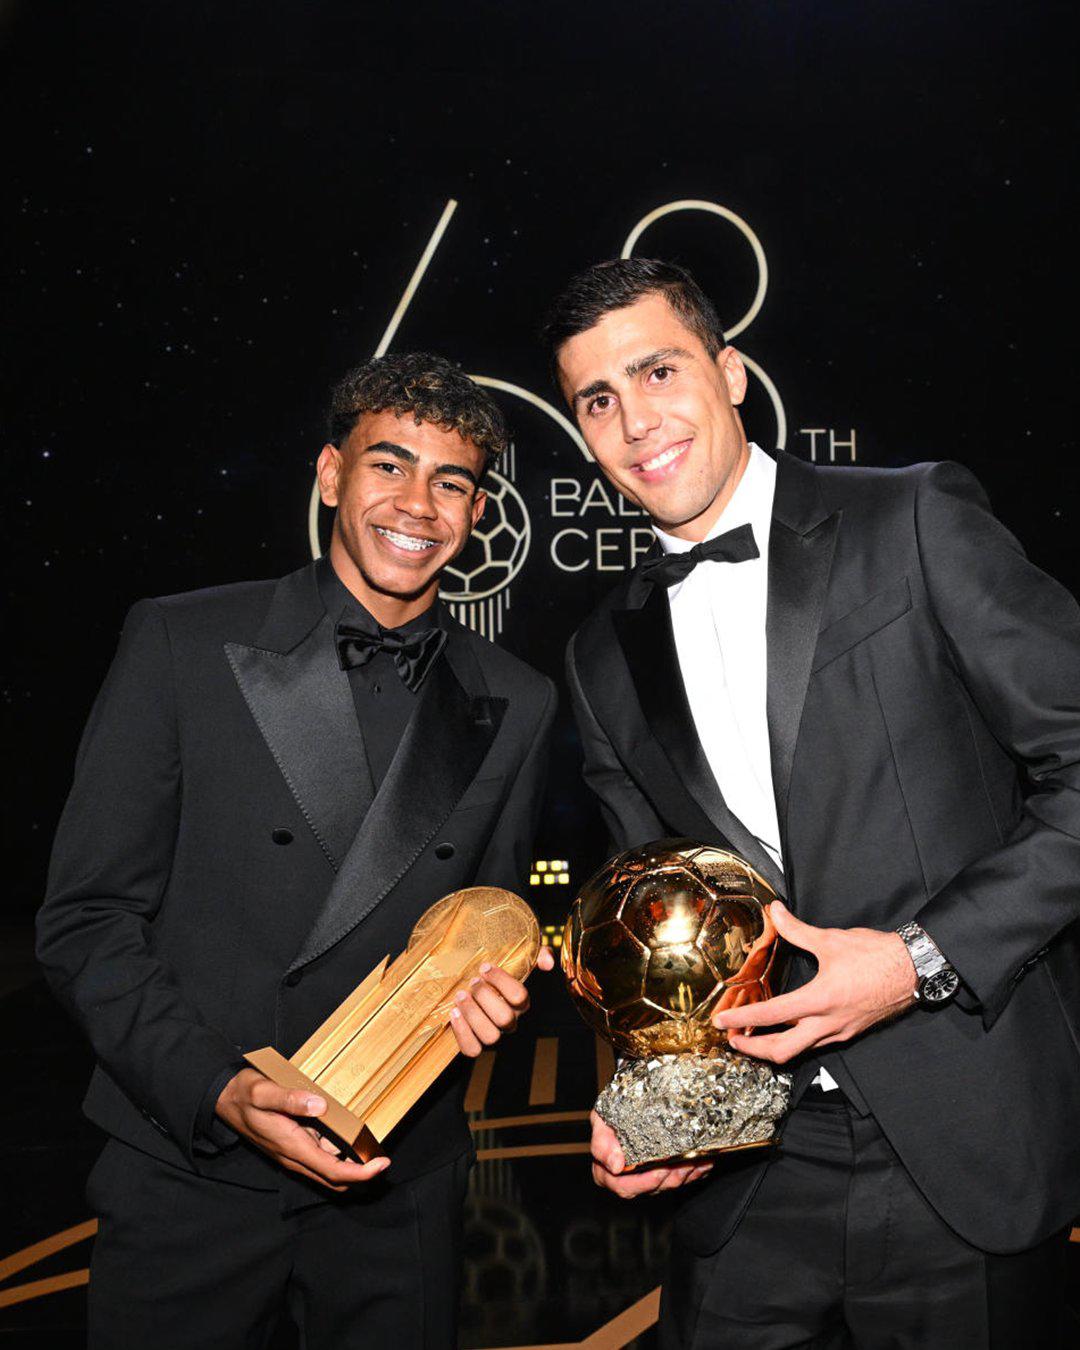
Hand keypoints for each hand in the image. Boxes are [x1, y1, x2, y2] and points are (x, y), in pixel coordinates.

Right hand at [216, 1068, 389, 1190]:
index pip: (332, 1171)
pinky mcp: (292, 1146)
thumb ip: (290, 1099)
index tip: (382, 1165)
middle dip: (361, 1174)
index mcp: (291, 1146)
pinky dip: (337, 1153)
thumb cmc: (244, 1095)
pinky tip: (346, 1134)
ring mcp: (293, 1153)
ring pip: (328, 1168)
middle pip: (334, 1178)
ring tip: (369, 1142)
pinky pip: (319, 1157)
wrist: (224, 1099)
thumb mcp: (263, 1092)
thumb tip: (321, 1106)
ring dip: (350, 1163)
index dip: (360, 1173)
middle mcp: (294, 1156)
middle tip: (382, 1157)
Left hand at [449, 947, 554, 1056]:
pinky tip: (454, 1012)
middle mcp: (510, 1020)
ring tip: (460, 995)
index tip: (485, 967)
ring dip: (473, 1015)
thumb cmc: (497, 968)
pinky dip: (462, 1033)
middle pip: (505, 1019)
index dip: (501, 982)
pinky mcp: (475, 1042)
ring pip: (490, 1036)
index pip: (519, 997)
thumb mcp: (519, 955)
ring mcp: (493, 1032)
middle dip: (485, 998)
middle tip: (472, 981)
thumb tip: (547, 962)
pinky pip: (472, 1049)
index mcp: (520, 1001)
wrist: (472, 981)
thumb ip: (538, 954)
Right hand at [589, 1111, 712, 1197]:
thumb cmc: (610, 1115)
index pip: (625, 1187)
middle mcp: (628, 1180)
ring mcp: (647, 1179)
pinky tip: (704, 1161)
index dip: (643, 1183)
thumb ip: (602, 1142)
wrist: (625, 1105)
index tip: (658, 1171)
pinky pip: (683, 1179)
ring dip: (686, 1173)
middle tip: (684, 1163)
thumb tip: (615, 1165)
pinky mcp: (664, 1176)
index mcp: (607, 1174)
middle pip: (653, 1188)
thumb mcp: (599, 1121)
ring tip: (697, 1158)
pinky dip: (695, 1171)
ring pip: (670, 1184)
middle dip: (672, 1177)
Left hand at [712, 901, 916, 1063]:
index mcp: (820, 1000)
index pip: (771, 1015)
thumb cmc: (876, 956)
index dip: (742, 1020)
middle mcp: (828, 1023)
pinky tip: (789, 1029)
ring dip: (773, 1047)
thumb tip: (775, 912)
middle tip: (733, 1039)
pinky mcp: (850, 1032)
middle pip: (782, 1050)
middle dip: (753, 1049)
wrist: (913, 970)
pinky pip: (817, 1044)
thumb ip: (797, 929)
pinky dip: (796, 1041)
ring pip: (800, 1051)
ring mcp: (840, 1031)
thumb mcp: (831, 939)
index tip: (722, 1022)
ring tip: (753, 1037)